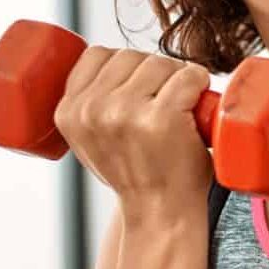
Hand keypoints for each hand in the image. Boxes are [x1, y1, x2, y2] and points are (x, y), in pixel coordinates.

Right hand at [53, 47, 213, 214]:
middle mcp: (92, 110)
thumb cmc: (138, 175)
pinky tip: (199, 100)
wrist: (162, 213)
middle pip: (131, 56)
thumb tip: (112, 63)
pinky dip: (199, 82)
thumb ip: (90, 107)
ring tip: (182, 107)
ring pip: (160, 63)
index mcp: (69, 112)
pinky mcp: (161, 117)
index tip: (142, 88)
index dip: (126, 66)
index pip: (97, 55)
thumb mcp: (92, 141)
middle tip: (168, 102)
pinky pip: (187, 76)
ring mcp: (125, 112)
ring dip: (179, 78)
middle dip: (156, 72)